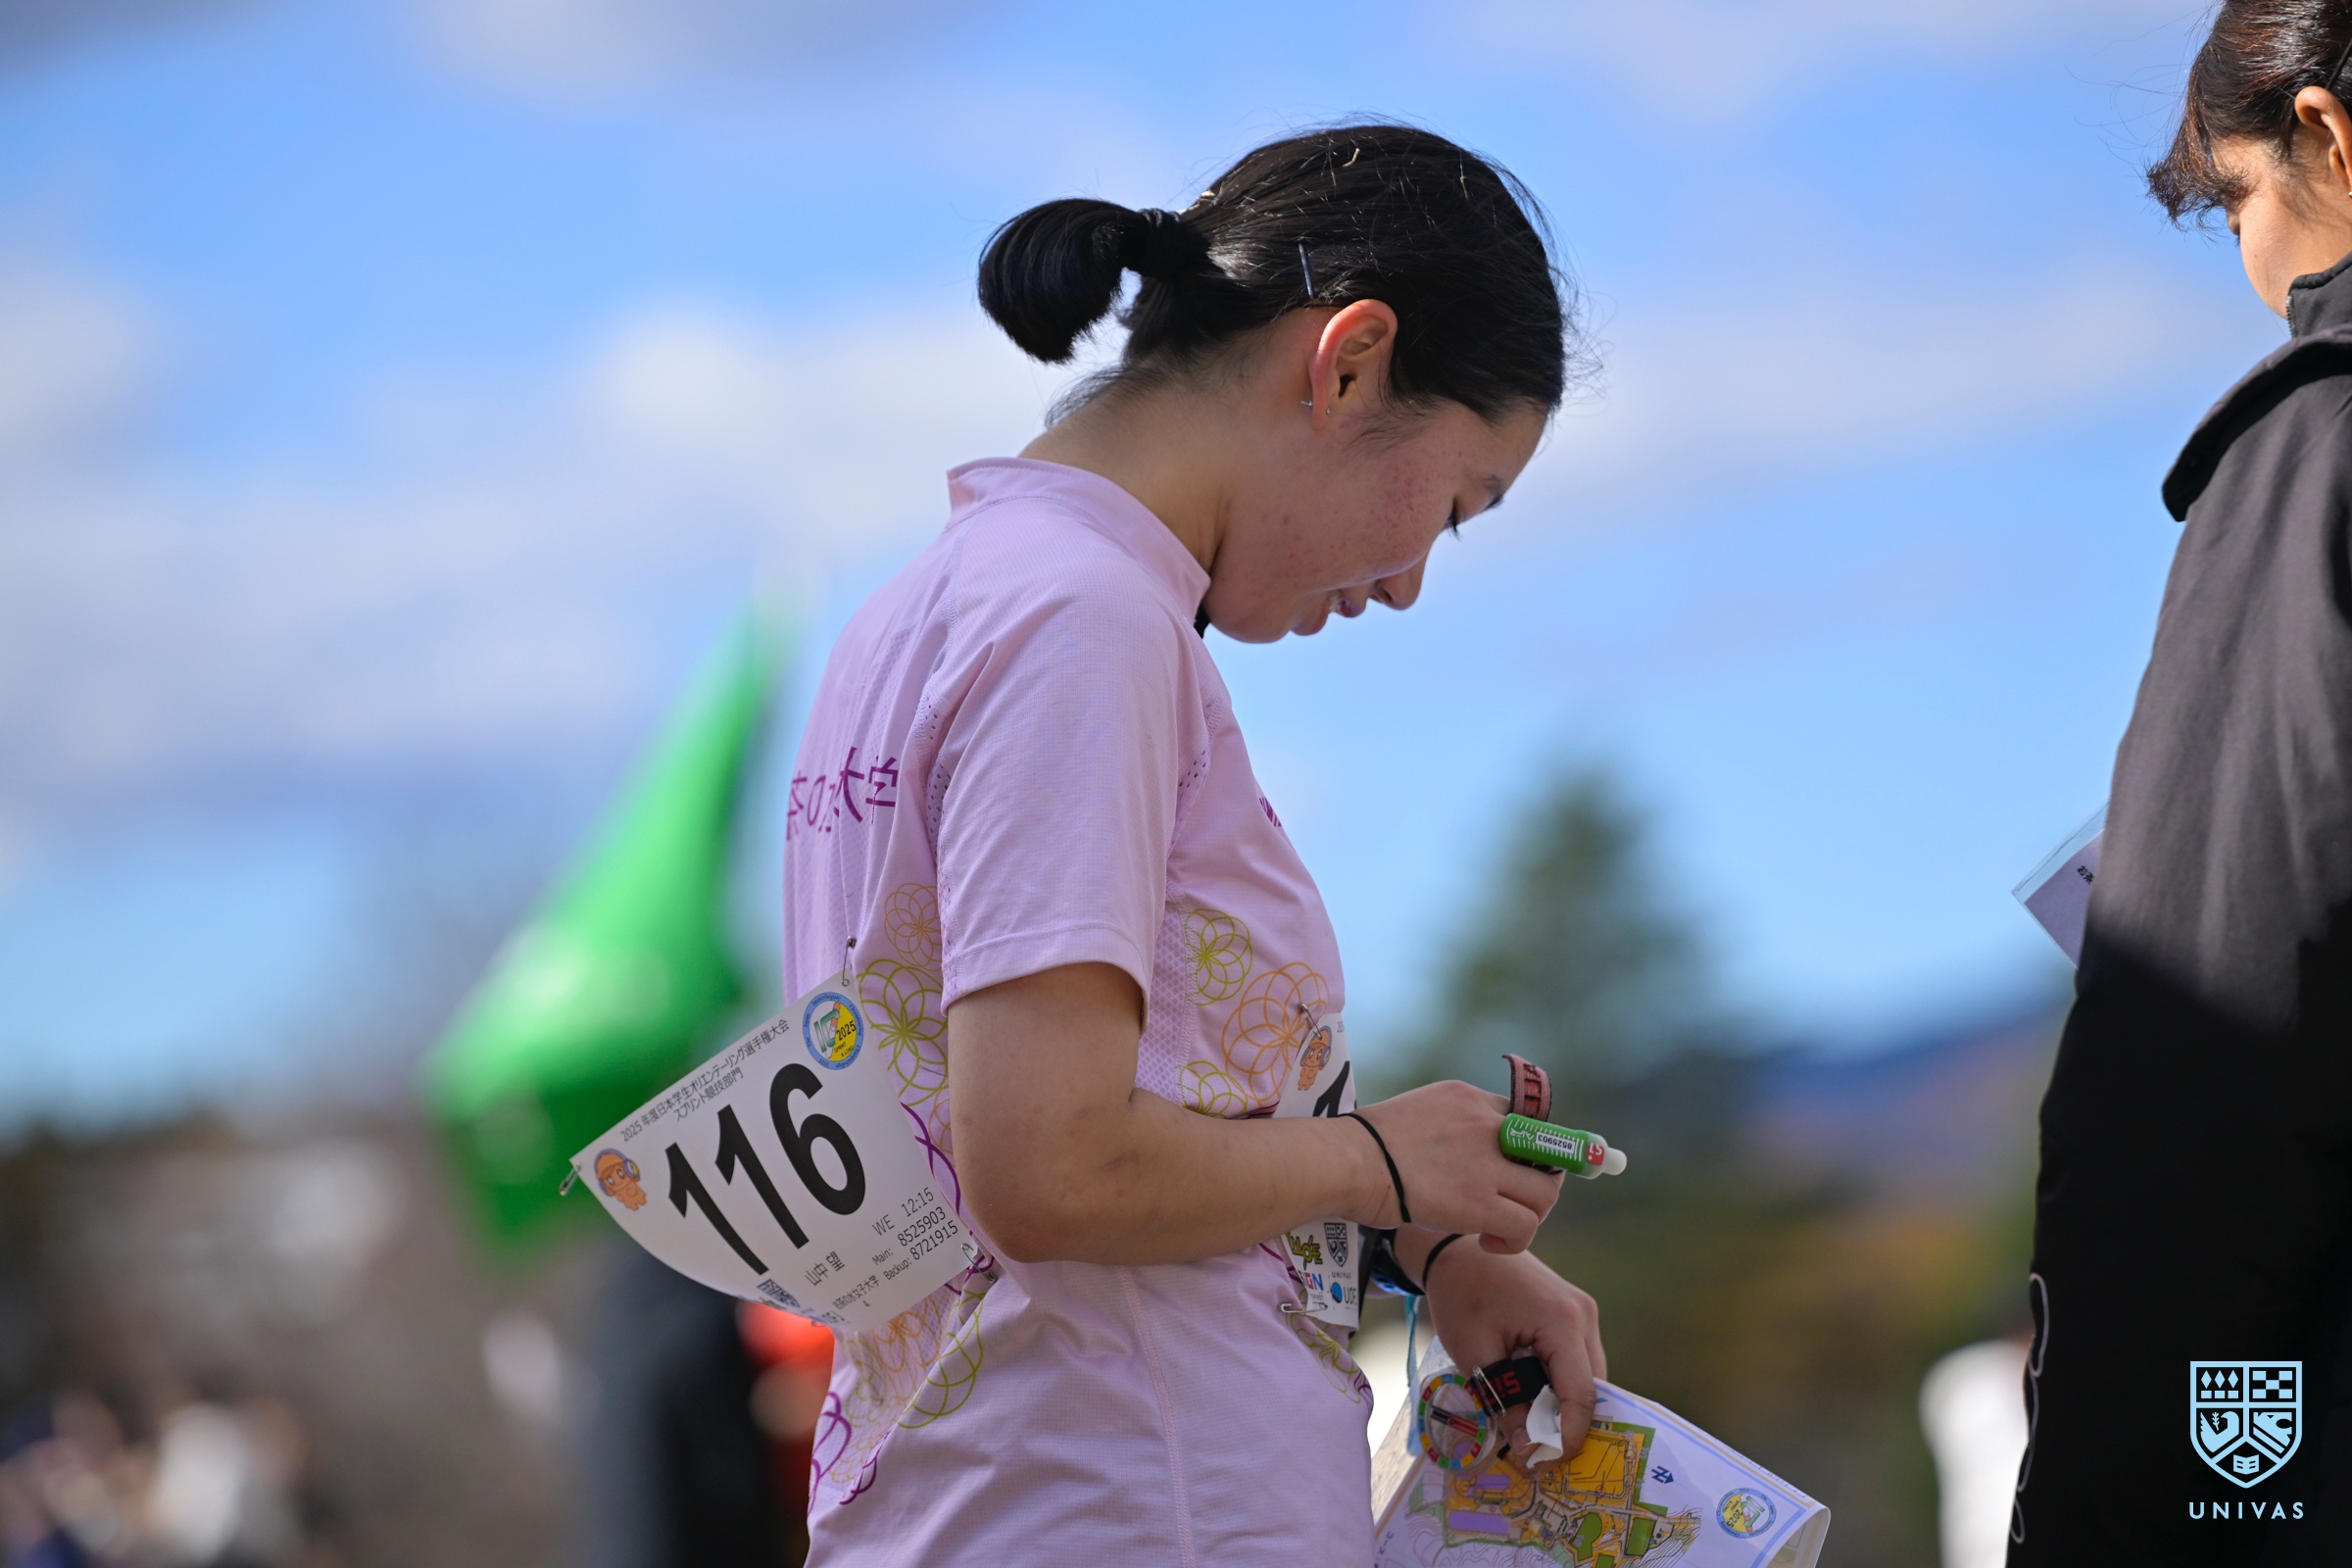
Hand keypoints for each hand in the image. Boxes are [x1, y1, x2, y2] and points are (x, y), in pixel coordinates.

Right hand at [1350, 1082, 1562, 1248]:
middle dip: (1538, 1183)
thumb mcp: (1416, 1113)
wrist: (1349, 1162)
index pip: (1524, 1119)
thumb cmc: (1365, 1146)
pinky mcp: (1480, 1203)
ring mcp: (1486, 1164)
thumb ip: (1449, 1127)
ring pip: (1545, 1193)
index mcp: (1468, 1097)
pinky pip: (1525, 1225)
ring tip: (1501, 1227)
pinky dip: (1515, 1240)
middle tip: (1514, 1203)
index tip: (1513, 1172)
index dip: (1526, 1151)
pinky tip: (1490, 1243)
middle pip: (1546, 1154)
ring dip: (1530, 1215)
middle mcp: (1486, 1124)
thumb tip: (1461, 1157)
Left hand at [1420, 1242, 1605, 1462]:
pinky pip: (1576, 1359)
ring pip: (1586, 1375)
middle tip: (1536, 1455)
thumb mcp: (1474, 1352)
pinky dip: (1559, 1383)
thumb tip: (1528, 1448)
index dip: (1568, 1436)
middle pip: (1591, 1387)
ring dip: (1562, 1404)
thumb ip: (1505, 1400)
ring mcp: (1582, 1311)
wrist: (1456, 1247)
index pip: (1582, 1394)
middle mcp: (1583, 1315)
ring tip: (1530, 1429)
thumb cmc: (1461, 1294)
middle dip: (1567, 1425)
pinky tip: (1532, 1398)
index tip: (1545, 1466)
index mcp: (1563, 1322)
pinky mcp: (1572, 1312)